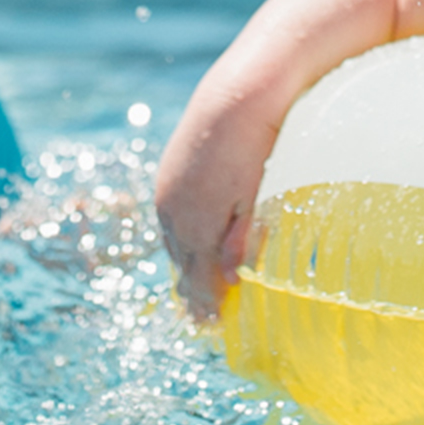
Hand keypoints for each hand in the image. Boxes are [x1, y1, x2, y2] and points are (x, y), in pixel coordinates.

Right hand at [153, 109, 262, 321]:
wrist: (234, 99)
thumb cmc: (256, 151)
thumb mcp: (255, 201)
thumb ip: (240, 241)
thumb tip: (229, 279)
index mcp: (195, 226)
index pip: (199, 279)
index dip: (207, 304)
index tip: (216, 325)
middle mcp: (173, 215)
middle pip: (183, 266)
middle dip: (194, 292)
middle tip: (206, 318)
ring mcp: (167, 196)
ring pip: (174, 244)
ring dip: (186, 266)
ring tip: (198, 289)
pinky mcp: (168, 178)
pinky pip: (171, 223)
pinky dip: (182, 241)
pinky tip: (192, 244)